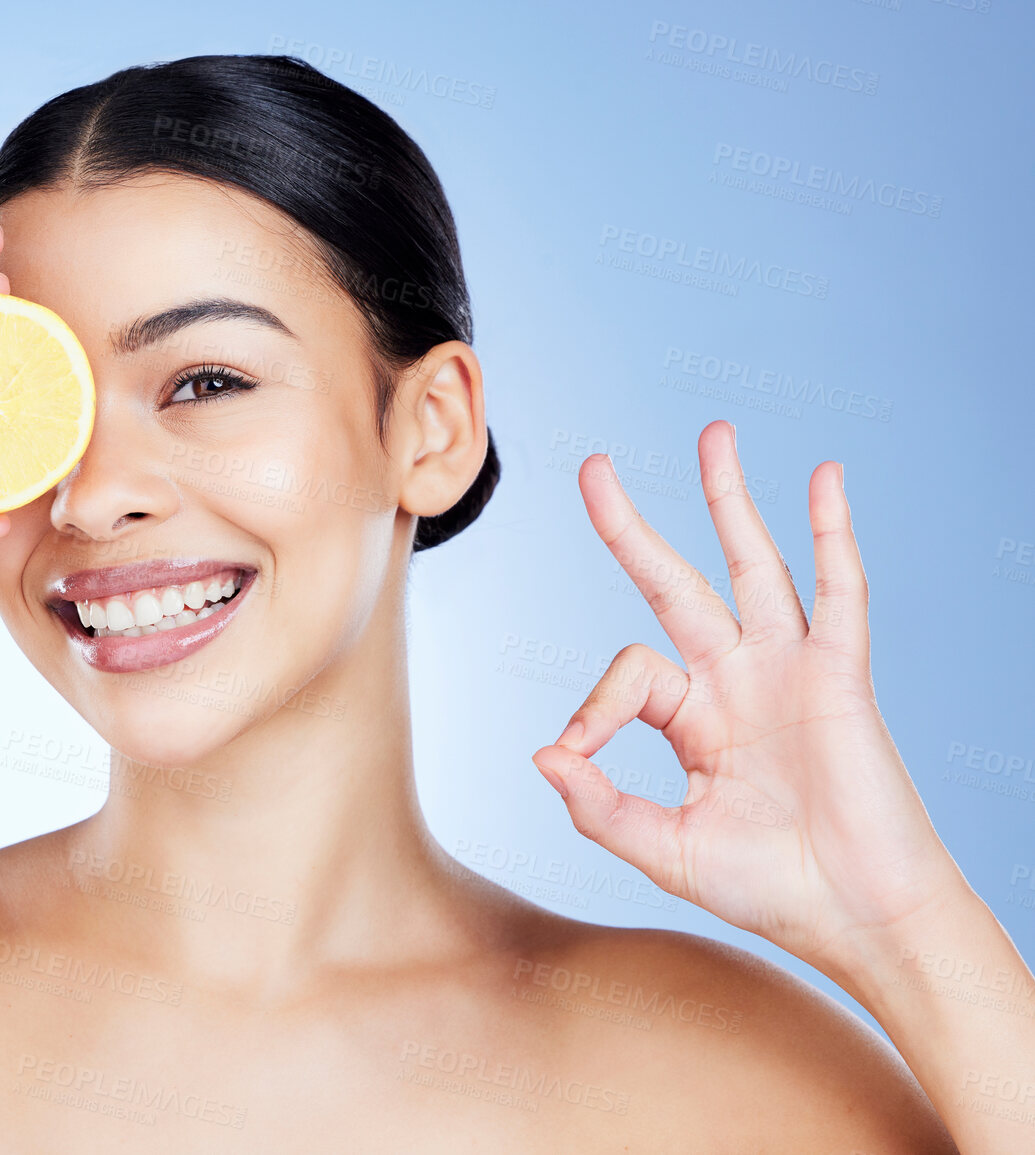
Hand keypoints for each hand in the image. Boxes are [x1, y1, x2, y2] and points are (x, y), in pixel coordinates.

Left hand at [529, 419, 964, 973]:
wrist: (856, 919)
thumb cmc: (768, 888)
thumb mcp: (663, 848)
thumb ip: (598, 805)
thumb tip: (540, 755)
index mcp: (691, 718)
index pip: (625, 674)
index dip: (589, 708)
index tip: (573, 756)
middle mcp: (735, 680)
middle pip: (673, 583)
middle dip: (631, 528)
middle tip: (594, 466)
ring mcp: (787, 670)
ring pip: (751, 565)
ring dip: (730, 499)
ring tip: (712, 434)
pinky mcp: (840, 675)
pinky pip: (838, 591)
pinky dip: (831, 533)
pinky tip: (822, 478)